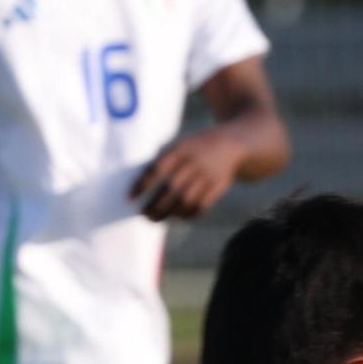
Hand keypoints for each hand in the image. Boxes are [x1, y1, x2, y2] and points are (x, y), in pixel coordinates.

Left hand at [129, 133, 243, 222]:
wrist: (231, 145)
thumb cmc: (196, 148)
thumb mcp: (181, 146)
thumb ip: (165, 161)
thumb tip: (142, 186)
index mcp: (181, 150)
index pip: (157, 169)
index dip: (142, 185)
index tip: (130, 198)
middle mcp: (194, 163)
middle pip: (171, 189)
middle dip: (155, 205)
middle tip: (143, 214)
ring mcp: (208, 176)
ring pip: (186, 201)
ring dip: (169, 213)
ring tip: (156, 218)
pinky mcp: (218, 187)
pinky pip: (201, 206)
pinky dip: (187, 215)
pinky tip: (176, 217)